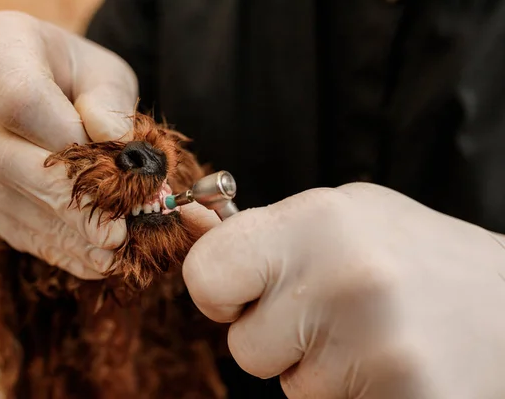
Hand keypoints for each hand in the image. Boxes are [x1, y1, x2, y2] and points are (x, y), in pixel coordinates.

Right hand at [0, 11, 138, 278]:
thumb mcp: (105, 73)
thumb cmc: (78, 76)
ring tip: (111, 254)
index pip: (21, 99)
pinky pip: (4, 222)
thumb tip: (115, 142)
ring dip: (61, 233)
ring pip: (2, 200)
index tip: (112, 163)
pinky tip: (90, 260)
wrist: (43, 84)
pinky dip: (50, 245)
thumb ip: (110, 102)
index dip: (67, 139)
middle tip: (116, 233)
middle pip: (4, 158)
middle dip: (67, 202)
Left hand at [183, 182, 504, 397]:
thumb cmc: (411, 253)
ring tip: (370, 331)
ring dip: (315, 366)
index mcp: (319, 222)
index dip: (216, 289)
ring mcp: (377, 351)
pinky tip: (387, 361)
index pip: (206, 275)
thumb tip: (187, 223)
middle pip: (244, 345)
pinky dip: (347, 393)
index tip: (242, 289)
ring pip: (286, 385)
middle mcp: (345, 282)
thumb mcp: (337, 216)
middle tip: (329, 309)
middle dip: (274, 335)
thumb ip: (259, 230)